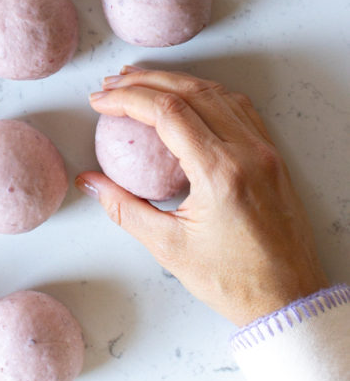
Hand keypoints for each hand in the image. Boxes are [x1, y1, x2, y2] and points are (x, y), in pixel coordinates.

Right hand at [76, 67, 328, 325]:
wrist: (289, 300)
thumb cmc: (234, 281)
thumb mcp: (169, 247)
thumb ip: (124, 208)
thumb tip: (90, 182)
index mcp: (220, 172)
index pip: (166, 111)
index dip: (127, 98)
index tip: (101, 100)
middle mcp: (246, 152)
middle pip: (189, 91)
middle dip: (144, 81)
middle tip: (112, 83)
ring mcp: (263, 150)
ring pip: (215, 92)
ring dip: (174, 80)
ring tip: (140, 81)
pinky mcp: (272, 155)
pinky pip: (238, 107)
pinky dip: (206, 92)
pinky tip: (186, 95)